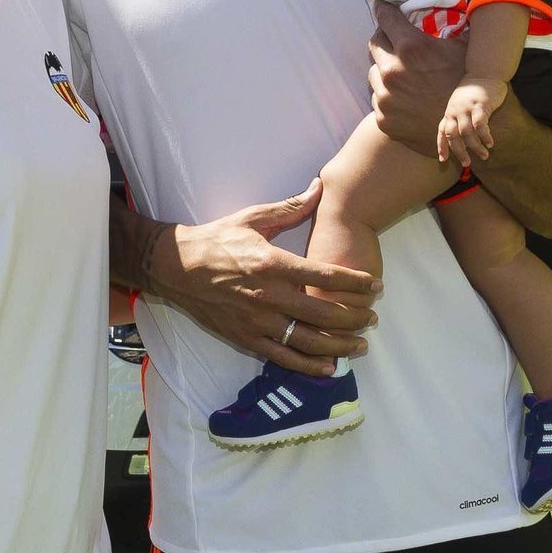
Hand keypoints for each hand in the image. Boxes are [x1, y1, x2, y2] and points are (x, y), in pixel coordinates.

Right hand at [150, 179, 380, 377]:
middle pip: (324, 313)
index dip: (356, 283)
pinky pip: (284, 357)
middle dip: (356, 317)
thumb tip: (320, 186)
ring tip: (360, 343)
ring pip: (309, 340)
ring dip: (340, 344)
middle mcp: (268, 296)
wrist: (175, 267)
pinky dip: (310, 365)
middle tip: (373, 316)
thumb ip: (291, 207)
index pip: (326, 275)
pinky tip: (330, 366)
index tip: (376, 286)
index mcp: (273, 263)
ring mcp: (257, 321)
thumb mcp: (253, 218)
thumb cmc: (216, 240)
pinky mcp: (246, 338)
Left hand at [368, 1, 466, 156]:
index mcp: (411, 48)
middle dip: (383, 38)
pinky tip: (403, 96)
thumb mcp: (464, 51)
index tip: (381, 5)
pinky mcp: (382, 117)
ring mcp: (384, 96)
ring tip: (401, 74)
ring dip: (384, 69)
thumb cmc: (466, 88)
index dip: (383, 9)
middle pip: (375, 43)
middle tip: (393, 40)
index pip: (386, 18)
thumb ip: (454, 27)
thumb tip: (463, 4)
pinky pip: (377, 98)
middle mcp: (392, 71)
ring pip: (374, 72)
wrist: (463, 132)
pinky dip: (387, 94)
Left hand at [436, 76, 508, 166]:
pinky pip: (480, 125)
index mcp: (449, 112)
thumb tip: (460, 137)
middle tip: (467, 163)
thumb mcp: (460, 104)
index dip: (441, 146)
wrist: (484, 72)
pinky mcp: (479, 105)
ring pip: (467, 133)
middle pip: (453, 136)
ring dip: (475, 147)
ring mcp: (466, 108)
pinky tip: (490, 143)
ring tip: (484, 155)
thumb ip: (458, 118)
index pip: (442, 132)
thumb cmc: (473, 92)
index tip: (443, 160)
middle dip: (459, 152)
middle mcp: (454, 111)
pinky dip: (484, 136)